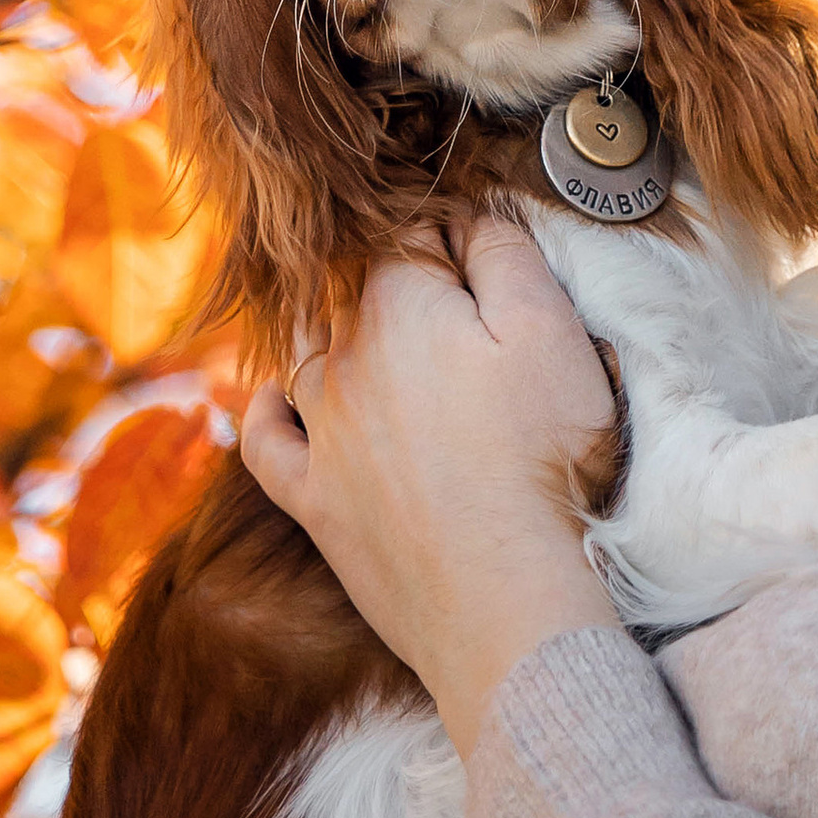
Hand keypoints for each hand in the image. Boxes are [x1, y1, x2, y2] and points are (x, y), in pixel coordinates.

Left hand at [239, 217, 625, 753]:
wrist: (506, 602)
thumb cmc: (542, 462)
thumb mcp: (550, 330)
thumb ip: (503, 251)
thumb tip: (464, 215)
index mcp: (399, 304)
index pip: (412, 232)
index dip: (451, 233)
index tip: (484, 251)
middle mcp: (342, 358)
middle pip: (357, 288)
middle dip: (396, 277)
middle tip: (447, 296)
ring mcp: (321, 434)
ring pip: (309, 350)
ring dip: (336, 329)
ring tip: (371, 328)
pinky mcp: (313, 502)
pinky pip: (267, 440)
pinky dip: (268, 411)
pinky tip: (280, 399)